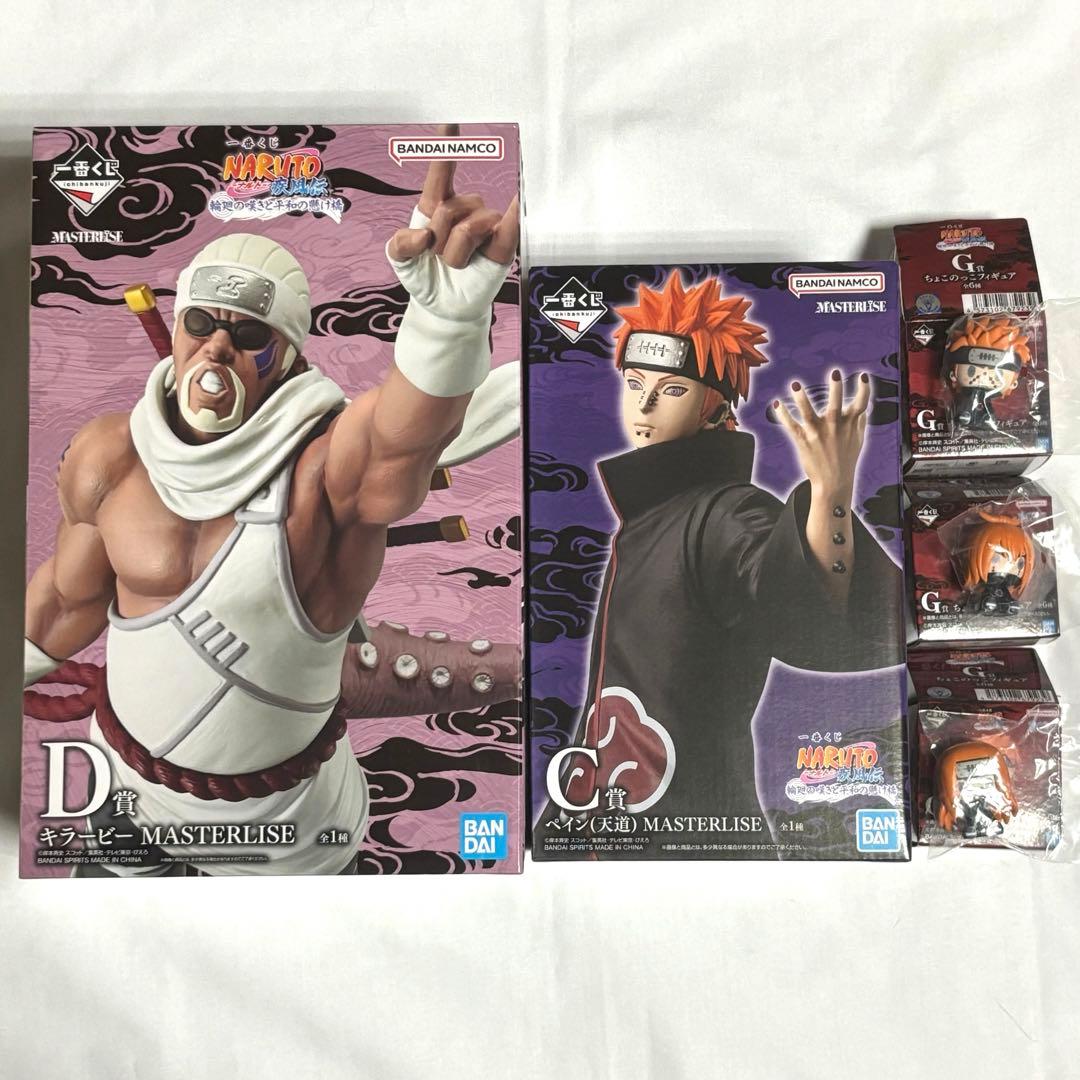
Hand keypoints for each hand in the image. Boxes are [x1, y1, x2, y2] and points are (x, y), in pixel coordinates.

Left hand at [387, 124, 517, 272]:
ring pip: (469, 228)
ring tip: (457, 266)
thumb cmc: (425, 277)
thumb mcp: (400, 260)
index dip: (445, 147)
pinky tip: (522, 198)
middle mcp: (464, 210)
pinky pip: (509, 225)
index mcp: (437, 206)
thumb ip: (400, 243)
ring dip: (455, 255)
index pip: (441, 172)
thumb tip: (425, 235)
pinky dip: (516, 212)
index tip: (450, 121)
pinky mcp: (503, 244)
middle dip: (438, 241)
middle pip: (449, 210)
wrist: (443, 308)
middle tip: (440, 260)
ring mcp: (486, 225)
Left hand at [774, 370, 870, 499]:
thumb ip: (859, 421)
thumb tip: (864, 408)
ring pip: (808, 413)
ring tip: (794, 385)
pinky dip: (783, 415)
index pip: (861, 404)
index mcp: (850, 424)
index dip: (864, 389)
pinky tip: (777, 404)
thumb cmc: (846, 459)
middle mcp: (834, 427)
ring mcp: (817, 433)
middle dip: (836, 388)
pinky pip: (791, 425)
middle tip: (835, 372)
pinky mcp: (803, 440)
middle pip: (836, 405)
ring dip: (801, 399)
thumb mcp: (858, 440)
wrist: (833, 483)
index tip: (863, 376)